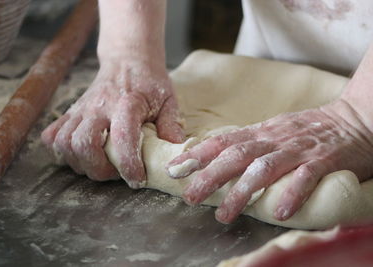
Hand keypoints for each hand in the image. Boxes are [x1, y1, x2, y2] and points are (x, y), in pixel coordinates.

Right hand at [42, 57, 183, 187]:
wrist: (127, 61)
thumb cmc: (149, 83)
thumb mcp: (168, 101)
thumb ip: (171, 126)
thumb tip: (174, 153)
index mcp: (127, 103)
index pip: (122, 138)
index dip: (128, 165)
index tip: (138, 179)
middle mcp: (99, 106)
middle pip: (84, 144)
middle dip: (99, 169)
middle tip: (116, 173)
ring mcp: (81, 109)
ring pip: (64, 142)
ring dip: (79, 162)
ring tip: (99, 165)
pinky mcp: (71, 112)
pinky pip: (52, 135)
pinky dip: (61, 150)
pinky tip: (79, 153)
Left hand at [166, 99, 372, 222]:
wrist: (356, 118)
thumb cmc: (311, 129)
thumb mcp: (276, 130)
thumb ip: (251, 142)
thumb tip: (220, 156)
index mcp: (262, 132)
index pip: (224, 140)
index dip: (198, 154)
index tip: (176, 168)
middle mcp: (275, 140)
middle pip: (236, 155)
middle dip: (210, 176)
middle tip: (190, 196)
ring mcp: (298, 151)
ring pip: (263, 169)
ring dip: (241, 192)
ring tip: (224, 214)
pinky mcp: (324, 162)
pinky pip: (305, 178)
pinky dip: (291, 194)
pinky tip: (278, 212)